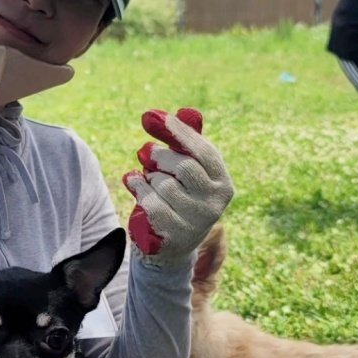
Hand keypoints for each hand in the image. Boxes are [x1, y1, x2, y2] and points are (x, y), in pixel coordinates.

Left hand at [123, 109, 232, 265]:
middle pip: (184, 166)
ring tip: (147, 180)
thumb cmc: (179, 197)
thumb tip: (182, 112)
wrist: (171, 244)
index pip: (205, 152)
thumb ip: (185, 145)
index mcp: (222, 183)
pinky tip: (135, 185)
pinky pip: (150, 202)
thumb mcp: (186, 172)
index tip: (156, 117)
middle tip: (146, 153)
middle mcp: (215, 203)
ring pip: (164, 184)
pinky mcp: (174, 235)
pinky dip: (139, 189)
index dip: (180, 133)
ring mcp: (196, 221)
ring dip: (148, 177)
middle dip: (160, 157)